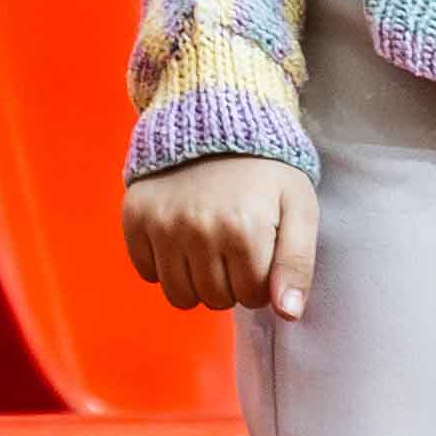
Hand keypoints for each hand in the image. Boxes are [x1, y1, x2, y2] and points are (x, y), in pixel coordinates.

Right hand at [123, 154, 318, 316]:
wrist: (216, 121)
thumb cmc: (266, 170)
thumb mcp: (299, 208)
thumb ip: (297, 264)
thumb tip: (288, 314)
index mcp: (244, 230)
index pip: (252, 298)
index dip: (260, 279)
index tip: (261, 250)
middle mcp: (198, 231)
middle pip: (215, 300)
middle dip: (230, 282)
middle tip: (235, 246)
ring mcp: (162, 225)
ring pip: (179, 296)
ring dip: (197, 280)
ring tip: (209, 246)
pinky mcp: (135, 219)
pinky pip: (147, 273)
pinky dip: (164, 264)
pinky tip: (181, 236)